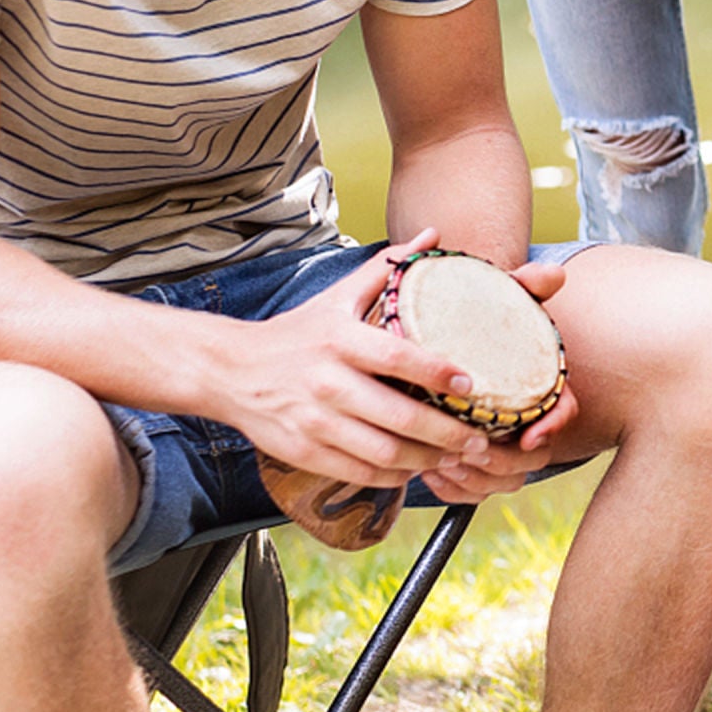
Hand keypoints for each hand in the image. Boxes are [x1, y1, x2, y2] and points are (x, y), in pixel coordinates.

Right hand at [223, 239, 494, 487]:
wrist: (232, 370)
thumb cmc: (298, 332)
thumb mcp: (338, 296)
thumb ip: (387, 268)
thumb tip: (433, 234)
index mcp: (340, 341)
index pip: (396, 359)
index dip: (436, 372)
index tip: (470, 384)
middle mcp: (328, 383)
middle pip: (398, 416)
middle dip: (446, 433)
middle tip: (479, 440)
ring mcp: (315, 422)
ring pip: (383, 453)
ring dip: (426, 460)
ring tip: (456, 458)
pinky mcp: (305, 453)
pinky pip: (360, 472)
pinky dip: (393, 476)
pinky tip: (416, 469)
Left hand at [418, 252, 581, 500]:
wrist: (453, 335)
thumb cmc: (485, 319)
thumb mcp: (504, 298)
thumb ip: (528, 285)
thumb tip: (554, 276)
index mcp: (541, 386)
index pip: (563, 412)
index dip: (552, 427)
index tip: (529, 435)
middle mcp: (527, 420)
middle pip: (531, 459)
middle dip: (500, 462)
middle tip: (466, 449)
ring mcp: (502, 445)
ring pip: (501, 481)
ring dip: (473, 479)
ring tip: (441, 462)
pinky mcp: (475, 463)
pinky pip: (473, 493)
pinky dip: (454, 489)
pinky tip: (431, 473)